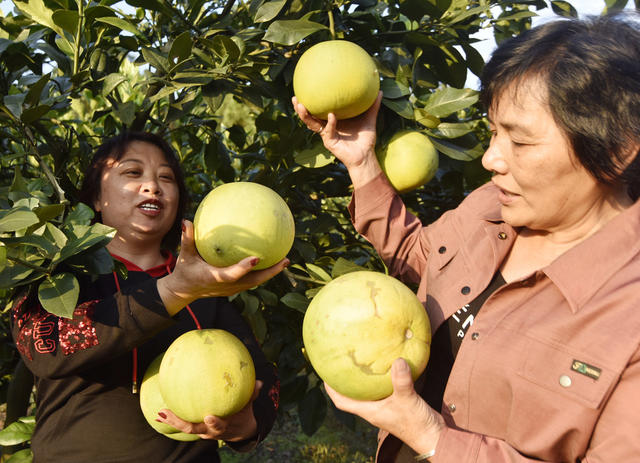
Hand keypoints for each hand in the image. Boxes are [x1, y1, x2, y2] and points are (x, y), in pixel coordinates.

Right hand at [157, 220, 288, 314]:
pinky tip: (272, 260)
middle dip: (271, 272)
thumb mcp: (185, 255)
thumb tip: (187, 221)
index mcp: (215, 278)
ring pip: (256, 282)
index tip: (257, 258)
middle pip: (253, 281)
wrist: (184, 291)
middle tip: (285, 260)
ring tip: (285, 260)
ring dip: (271, 272)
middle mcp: (227, 286)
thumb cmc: (185, 270)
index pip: (232, 274)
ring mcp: (232, 289)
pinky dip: (263, 272)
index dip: (244, 268)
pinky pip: (252, 280)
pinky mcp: (234, 288)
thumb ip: (187, 239)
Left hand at [157, 381, 261, 440]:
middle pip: (193, 429)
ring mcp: (202, 432)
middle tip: (166, 413)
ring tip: (159, 413)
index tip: (208, 416)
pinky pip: (183, 424)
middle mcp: (209, 431)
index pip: (217, 426)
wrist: (239, 432)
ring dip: (171, 422)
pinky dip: (172, 420)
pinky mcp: (196, 428)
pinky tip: (160, 412)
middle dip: (179, 423)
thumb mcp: (249, 406)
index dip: (213, 423)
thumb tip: (260, 382)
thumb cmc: (243, 414)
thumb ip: (252, 394)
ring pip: (185, 428)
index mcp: (222, 426)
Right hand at [292, 92, 383, 187]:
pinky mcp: (330, 142)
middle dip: (300, 108)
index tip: (305, 90)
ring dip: (305, 115)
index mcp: (332, 121)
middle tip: (295, 97)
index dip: (310, 102)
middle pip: (309, 117)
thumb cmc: (365, 139)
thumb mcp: (369, 119)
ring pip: (311, 124)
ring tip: (301, 105)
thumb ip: (373, 106)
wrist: (366, 156)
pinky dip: (330, 123)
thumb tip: (379, 90)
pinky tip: (331, 115)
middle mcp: (326, 128)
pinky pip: (328, 130)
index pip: (318, 110)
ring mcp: (326, 135)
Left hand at [325, 358, 444, 454]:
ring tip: (361, 361)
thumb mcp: (407, 400)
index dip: (331, 390)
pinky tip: (388, 365)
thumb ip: (401, 381)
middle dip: (345, 381)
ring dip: (363, 379)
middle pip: (352, 395)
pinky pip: (385, 388)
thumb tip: (397, 360)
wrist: (434, 436)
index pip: (342, 402)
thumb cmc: (416, 424)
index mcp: (369, 411)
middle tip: (341, 362)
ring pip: (369, 392)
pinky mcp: (397, 403)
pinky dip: (383, 378)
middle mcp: (374, 409)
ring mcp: (385, 407)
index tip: (324, 374)